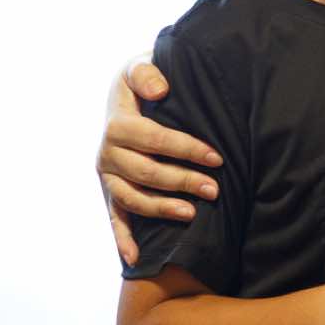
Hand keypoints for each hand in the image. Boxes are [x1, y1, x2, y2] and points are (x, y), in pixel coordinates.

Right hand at [99, 58, 221, 266]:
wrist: (123, 95)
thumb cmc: (142, 81)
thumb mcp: (139, 66)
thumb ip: (146, 72)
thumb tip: (161, 89)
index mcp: (117, 123)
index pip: (154, 139)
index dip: (186, 149)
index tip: (217, 157)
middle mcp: (107, 153)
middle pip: (147, 173)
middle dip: (183, 181)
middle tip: (215, 188)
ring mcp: (108, 176)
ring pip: (133, 199)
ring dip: (162, 209)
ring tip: (193, 214)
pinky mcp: (110, 191)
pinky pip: (114, 218)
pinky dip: (123, 240)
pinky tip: (136, 258)